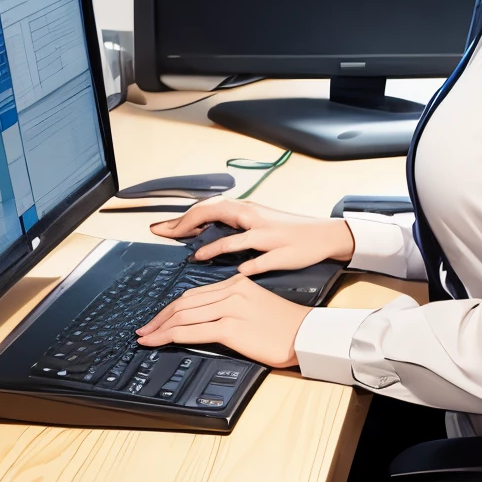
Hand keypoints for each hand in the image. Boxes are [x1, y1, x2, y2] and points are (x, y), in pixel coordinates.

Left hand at [136, 274, 308, 366]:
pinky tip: (160, 342)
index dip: (171, 307)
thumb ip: (230, 306)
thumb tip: (206, 321)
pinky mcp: (231, 327)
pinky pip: (192, 331)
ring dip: (159, 328)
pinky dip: (171, 337)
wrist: (306, 335)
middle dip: (159, 317)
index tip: (158, 318)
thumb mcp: (256, 305)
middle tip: (144, 329)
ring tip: (146, 338)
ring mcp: (230, 308)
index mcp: (236, 283)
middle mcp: (230, 291)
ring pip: (183, 316)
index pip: (193, 293)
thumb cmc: (285, 326)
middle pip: (183, 303)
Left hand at [150, 198, 354, 274]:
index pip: (206, 209)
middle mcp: (253, 218)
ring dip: (214, 247)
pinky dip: (248, 264)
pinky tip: (237, 272)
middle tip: (163, 234)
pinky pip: (261, 259)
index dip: (181, 217)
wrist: (322, 235)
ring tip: (195, 257)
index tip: (159, 228)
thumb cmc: (286, 233)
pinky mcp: (281, 252)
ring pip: (236, 237)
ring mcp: (267, 235)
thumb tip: (202, 231)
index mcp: (245, 210)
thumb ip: (230, 227)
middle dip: (186, 224)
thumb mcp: (255, 223)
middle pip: (213, 214)